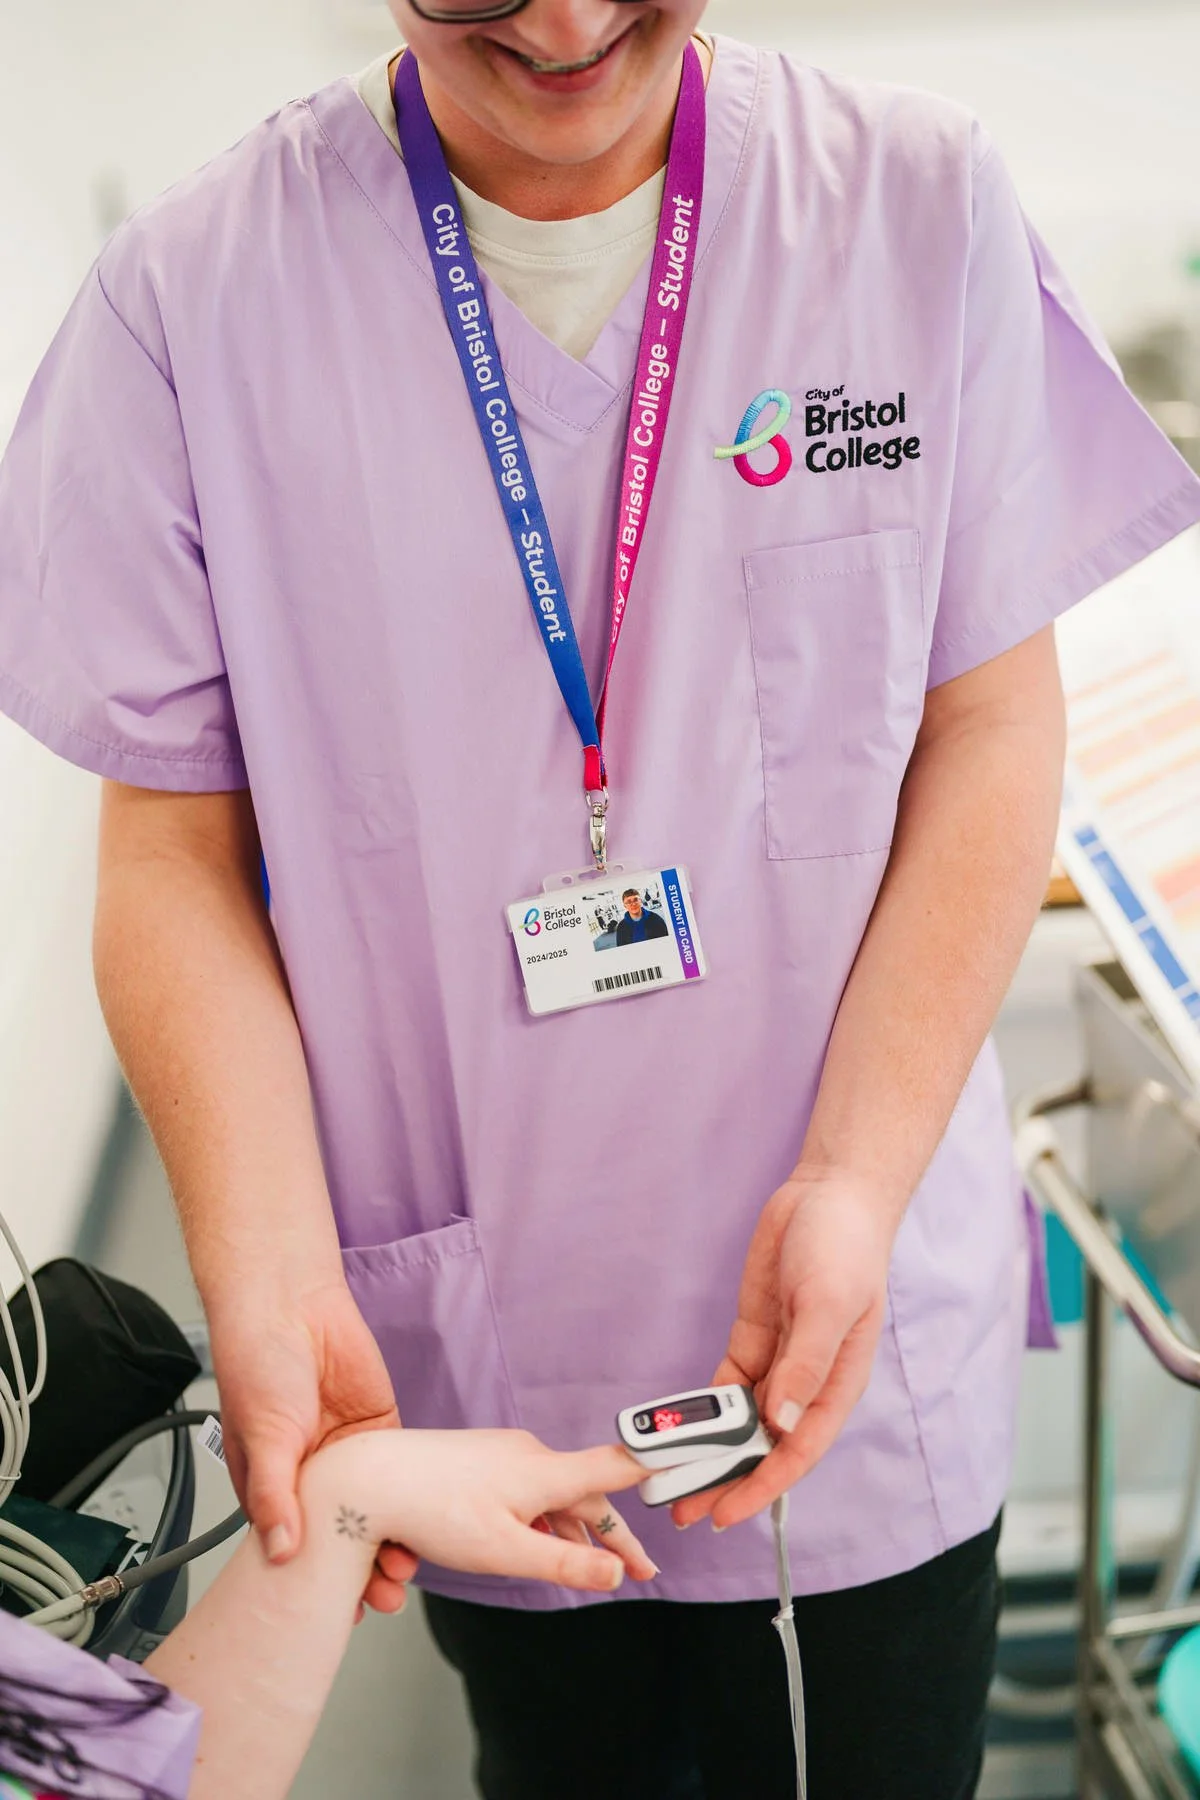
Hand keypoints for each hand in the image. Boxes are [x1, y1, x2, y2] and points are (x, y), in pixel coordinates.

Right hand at [210, 1278, 414, 1610]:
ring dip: (393, 1540)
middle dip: (363, 1569)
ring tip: (407, 1569)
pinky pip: (402, 1471)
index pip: (298, 1548)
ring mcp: (350, 1455)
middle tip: (385, 1596)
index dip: (319, 1581)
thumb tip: (282, 1550)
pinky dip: (416, 1497)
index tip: (342, 1610)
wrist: (291, 1302)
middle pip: (343, 1536)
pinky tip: (429, 1520)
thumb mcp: (261, 1434)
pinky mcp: (380, 1428)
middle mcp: (313, 1477)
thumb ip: (274, 1493)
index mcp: (274, 1486)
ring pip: (378, 1511)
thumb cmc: (257, 1362)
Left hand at [309, 1429, 656, 1593]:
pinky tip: (529, 1545)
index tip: (691, 1475)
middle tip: (636, 1570)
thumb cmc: (432, 1509)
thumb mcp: (506, 1550)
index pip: (618, 1468)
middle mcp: (529, 1455)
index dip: (657, 1472)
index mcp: (545, 1471)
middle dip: (611, 1535)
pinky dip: (538, 1523)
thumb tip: (614, 1571)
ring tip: (590, 1567)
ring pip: (552, 1497)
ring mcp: (502, 1456)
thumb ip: (564, 1563)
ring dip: (571, 1533)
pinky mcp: (478, 1463)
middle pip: (586, 1493)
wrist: (365, 1478)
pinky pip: (524, 1494)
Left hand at [673, 1173, 896, 1530]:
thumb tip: (780, 1421)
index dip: (762, 1487)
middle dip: (725, 1480)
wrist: (829, 1195)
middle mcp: (808, 1382)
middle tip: (683, 1512)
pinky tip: (677, 1429)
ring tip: (670, 1479)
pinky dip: (702, 1408)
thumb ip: (806, 1363)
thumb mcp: (828, 1304)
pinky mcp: (755, 1338)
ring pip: (740, 1422)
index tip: (725, 1513)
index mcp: (836, 1384)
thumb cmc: (845, 1248)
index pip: (798, 1451)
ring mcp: (780, 1361)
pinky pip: (725, 1385)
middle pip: (763, 1446)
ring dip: (709, 1450)